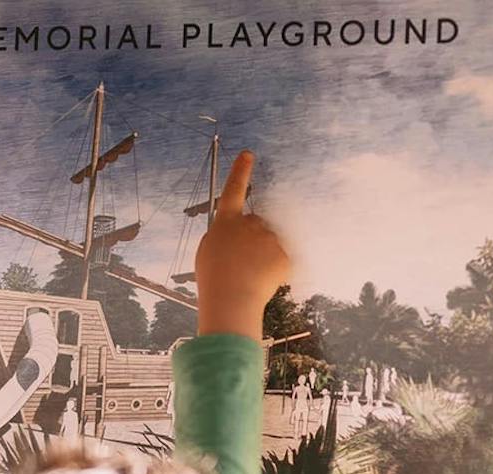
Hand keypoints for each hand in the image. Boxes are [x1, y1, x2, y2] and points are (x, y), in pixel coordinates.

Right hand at [194, 150, 290, 337]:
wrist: (232, 300)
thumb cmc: (215, 279)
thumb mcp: (208, 250)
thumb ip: (224, 235)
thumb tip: (239, 235)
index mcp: (226, 222)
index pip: (233, 190)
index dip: (240, 172)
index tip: (247, 155)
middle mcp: (249, 223)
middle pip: (256, 224)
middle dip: (252, 239)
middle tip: (240, 264)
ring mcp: (269, 237)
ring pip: (269, 242)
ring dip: (262, 255)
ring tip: (249, 276)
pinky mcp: (284, 253)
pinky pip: (281, 259)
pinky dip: (274, 270)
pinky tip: (262, 280)